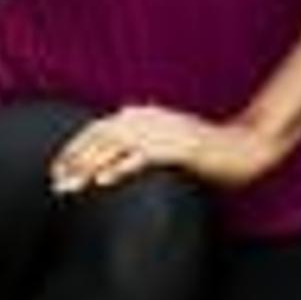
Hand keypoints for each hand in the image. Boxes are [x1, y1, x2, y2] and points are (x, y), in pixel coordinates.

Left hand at [50, 104, 284, 191]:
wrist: (246, 147)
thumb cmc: (208, 149)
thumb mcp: (168, 138)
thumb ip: (141, 138)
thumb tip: (114, 141)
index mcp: (144, 115)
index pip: (99, 128)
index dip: (75, 148)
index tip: (57, 168)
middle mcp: (150, 119)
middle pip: (101, 136)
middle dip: (74, 159)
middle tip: (55, 182)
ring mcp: (164, 132)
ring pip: (115, 146)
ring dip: (88, 166)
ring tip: (70, 185)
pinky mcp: (180, 148)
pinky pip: (144, 157)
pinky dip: (122, 168)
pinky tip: (103, 182)